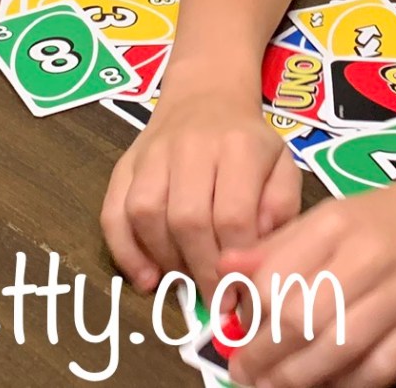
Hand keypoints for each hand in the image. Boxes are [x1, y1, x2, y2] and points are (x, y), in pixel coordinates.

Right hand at [102, 84, 300, 295]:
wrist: (207, 94)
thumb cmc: (249, 142)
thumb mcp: (282, 165)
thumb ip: (279, 209)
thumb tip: (254, 253)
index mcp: (239, 146)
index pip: (233, 214)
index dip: (234, 263)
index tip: (239, 297)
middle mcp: (192, 147)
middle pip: (188, 218)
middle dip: (201, 270)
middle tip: (213, 300)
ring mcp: (152, 154)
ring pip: (146, 214)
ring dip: (165, 260)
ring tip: (184, 283)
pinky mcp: (125, 164)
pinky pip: (112, 211)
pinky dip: (124, 252)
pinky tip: (146, 279)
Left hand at [218, 182, 395, 387]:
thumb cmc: (376, 220)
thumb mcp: (323, 218)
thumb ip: (275, 247)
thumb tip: (225, 272)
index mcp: (335, 225)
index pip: (277, 277)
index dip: (248, 314)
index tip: (233, 335)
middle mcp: (368, 258)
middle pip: (303, 317)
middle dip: (264, 354)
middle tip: (243, 371)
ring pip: (339, 348)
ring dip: (296, 378)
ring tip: (270, 387)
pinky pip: (378, 369)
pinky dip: (344, 384)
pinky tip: (321, 386)